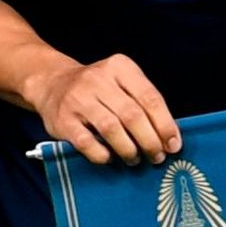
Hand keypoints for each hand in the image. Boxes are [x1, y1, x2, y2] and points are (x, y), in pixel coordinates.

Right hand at [33, 52, 184, 166]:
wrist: (51, 84)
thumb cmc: (97, 90)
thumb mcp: (121, 83)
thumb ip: (143, 104)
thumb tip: (169, 138)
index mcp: (119, 67)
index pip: (150, 97)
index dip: (165, 124)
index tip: (174, 145)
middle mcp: (98, 79)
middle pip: (132, 115)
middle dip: (150, 141)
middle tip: (157, 157)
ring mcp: (78, 99)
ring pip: (111, 129)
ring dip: (129, 149)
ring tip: (135, 159)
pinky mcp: (63, 120)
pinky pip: (87, 143)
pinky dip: (103, 155)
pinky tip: (110, 158)